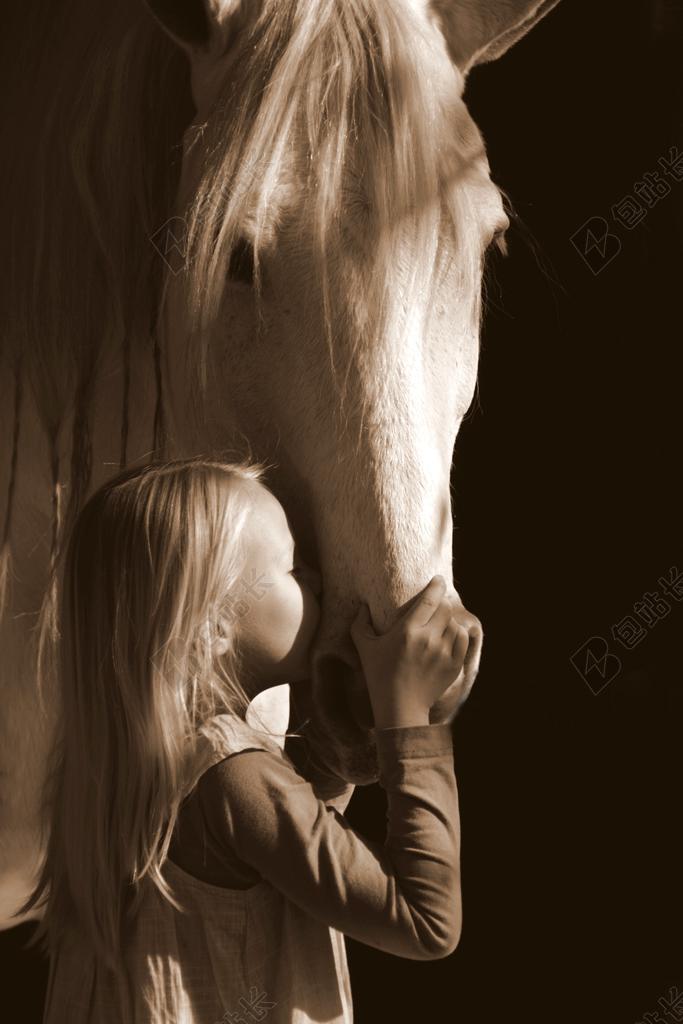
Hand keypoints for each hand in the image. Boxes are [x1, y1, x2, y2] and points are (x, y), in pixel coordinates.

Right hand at [350, 576, 471, 727]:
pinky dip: (457, 633)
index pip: (429, 600)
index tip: (438, 580)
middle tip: (435, 604)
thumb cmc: (379, 676)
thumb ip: (360, 625)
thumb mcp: (365, 649)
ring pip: (455, 623)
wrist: (400, 708)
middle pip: (445, 608)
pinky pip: (462, 639)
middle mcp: (428, 640)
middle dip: (441, 603)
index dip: (436, 586)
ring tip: (439, 623)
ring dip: (448, 620)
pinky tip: (448, 635)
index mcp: (407, 632)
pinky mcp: (454, 664)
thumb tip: (363, 607)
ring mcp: (443, 653)